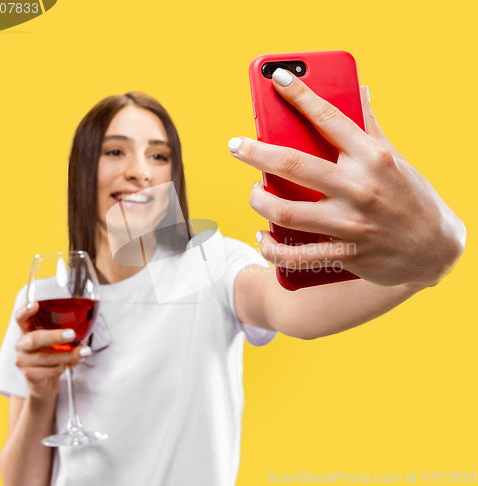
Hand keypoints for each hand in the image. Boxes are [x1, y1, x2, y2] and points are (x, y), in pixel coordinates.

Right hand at [14, 302, 91, 399]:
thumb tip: (87, 324)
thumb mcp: (58, 342)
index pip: (21, 318)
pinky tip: (70, 365)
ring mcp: (23, 361)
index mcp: (27, 332)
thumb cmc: (53, 356)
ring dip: (70, 355)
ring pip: (48, 357)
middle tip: (72, 334)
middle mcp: (22, 345)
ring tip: (85, 352)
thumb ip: (65, 332)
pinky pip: (52, 370)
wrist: (45, 383)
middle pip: (35, 338)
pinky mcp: (30, 376)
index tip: (35, 304)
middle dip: (55, 336)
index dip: (26, 311)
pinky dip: (66, 367)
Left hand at [229, 69, 465, 287]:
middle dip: (256, 153)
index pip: (330, 117)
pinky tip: (263, 238)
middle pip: (293, 164)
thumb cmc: (412, 197)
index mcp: (372, 158)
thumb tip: (359, 89)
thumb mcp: (395, 158)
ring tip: (254, 193)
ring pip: (286, 212)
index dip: (300, 95)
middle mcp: (359, 188)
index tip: (277, 79)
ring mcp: (351, 224)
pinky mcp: (346, 254)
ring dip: (259, 201)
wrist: (436, 249)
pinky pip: (297, 256)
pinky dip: (272, 248)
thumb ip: (370, 127)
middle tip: (235, 146)